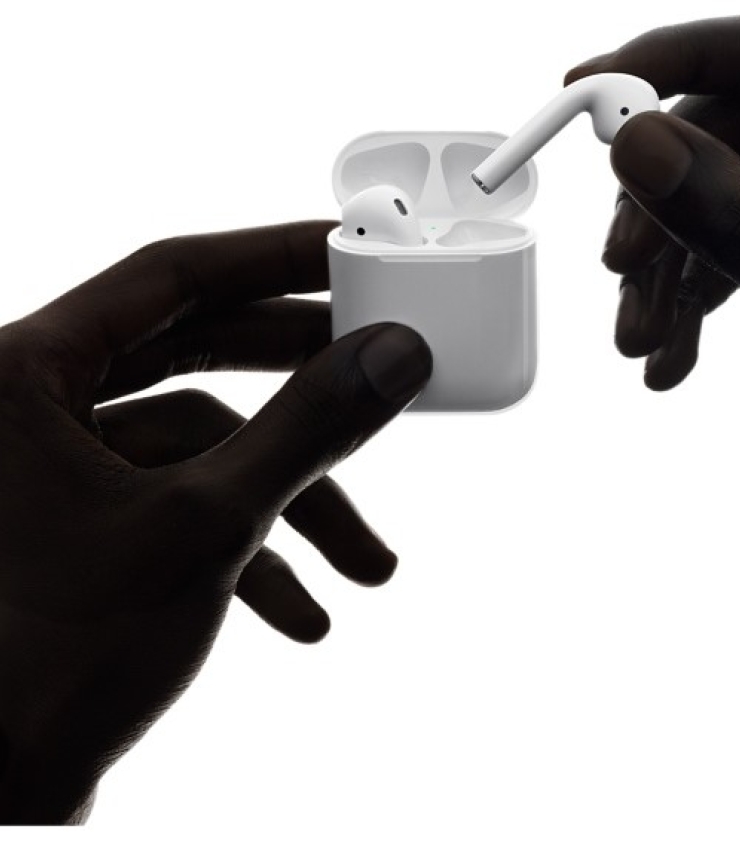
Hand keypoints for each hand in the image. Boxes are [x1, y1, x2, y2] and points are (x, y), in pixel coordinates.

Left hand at [0, 221, 431, 823]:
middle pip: (195, 353)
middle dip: (296, 377)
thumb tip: (390, 358)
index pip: (169, 277)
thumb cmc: (48, 668)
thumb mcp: (204, 526)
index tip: (345, 252)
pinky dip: (253, 549)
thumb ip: (307, 429)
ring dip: (292, 502)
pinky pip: (187, 504)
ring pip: (205, 448)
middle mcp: (32, 409)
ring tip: (365, 563)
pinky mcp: (90, 522)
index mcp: (21, 375)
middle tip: (374, 368)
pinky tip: (303, 610)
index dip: (270, 258)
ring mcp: (62, 470)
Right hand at [565, 10, 739, 505]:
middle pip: (724, 140)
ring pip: (707, 208)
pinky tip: (670, 356)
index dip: (681, 56)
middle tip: (620, 266)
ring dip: (658, 277)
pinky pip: (719, 259)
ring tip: (639, 342)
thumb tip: (645, 148)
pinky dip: (682, 306)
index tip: (592, 88)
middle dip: (656, 211)